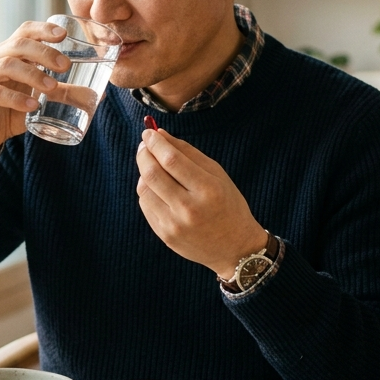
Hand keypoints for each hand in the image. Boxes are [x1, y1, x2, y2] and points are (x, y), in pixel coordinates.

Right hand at [0, 21, 70, 162]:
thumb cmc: (13, 111)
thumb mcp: (42, 99)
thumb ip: (65, 93)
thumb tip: (100, 93)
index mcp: (9, 53)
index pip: (24, 32)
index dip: (42, 29)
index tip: (63, 34)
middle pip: (18, 45)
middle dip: (43, 52)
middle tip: (64, 66)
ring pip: (6, 65)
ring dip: (32, 74)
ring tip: (52, 87)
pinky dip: (15, 98)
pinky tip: (32, 105)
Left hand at [136, 126, 267, 278]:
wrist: (235, 248)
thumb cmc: (227, 204)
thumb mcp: (217, 174)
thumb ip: (188, 152)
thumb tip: (160, 134)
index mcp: (208, 189)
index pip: (172, 160)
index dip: (156, 143)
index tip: (149, 131)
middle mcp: (190, 209)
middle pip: (152, 174)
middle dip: (144, 154)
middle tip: (145, 144)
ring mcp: (175, 225)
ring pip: (144, 189)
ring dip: (144, 172)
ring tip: (152, 166)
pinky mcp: (165, 236)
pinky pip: (146, 206)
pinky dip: (147, 191)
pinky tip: (157, 187)